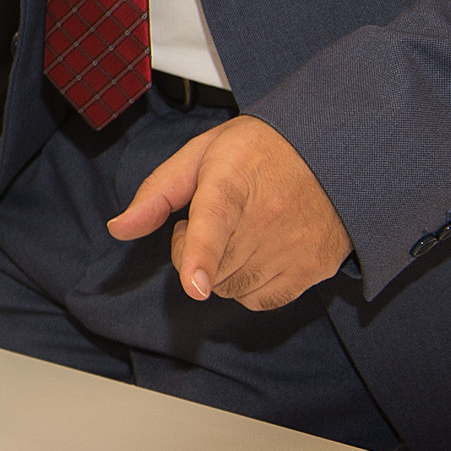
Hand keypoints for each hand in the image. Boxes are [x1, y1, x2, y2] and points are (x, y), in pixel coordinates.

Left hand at [108, 116, 353, 310]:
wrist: (332, 150)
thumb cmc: (257, 151)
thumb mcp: (201, 154)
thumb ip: (157, 193)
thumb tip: (119, 229)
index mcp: (231, 182)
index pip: (214, 224)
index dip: (201, 257)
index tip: (195, 286)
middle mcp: (267, 217)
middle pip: (210, 268)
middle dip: (193, 252)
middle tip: (211, 219)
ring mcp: (294, 247)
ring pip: (232, 288)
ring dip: (222, 270)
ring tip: (238, 230)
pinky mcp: (314, 268)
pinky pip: (261, 300)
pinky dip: (249, 285)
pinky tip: (257, 252)